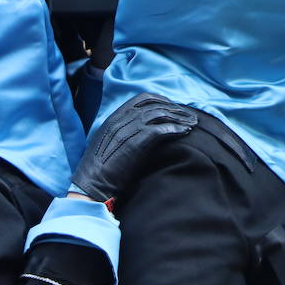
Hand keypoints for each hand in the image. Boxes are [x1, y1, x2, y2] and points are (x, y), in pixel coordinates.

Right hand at [71, 94, 197, 204]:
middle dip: (174, 109)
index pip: (142, 99)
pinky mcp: (135, 143)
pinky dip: (175, 129)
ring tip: (192, 124)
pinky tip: (185, 132)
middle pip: (154, 105)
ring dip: (179, 118)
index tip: (174, 107)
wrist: (92, 186)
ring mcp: (127, 129)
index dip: (161, 100)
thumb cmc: (100, 171)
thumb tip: (142, 131)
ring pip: (160, 115)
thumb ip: (122, 133)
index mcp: (113, 117)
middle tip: (189, 116)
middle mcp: (120, 119)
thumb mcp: (108, 144)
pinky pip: (161, 130)